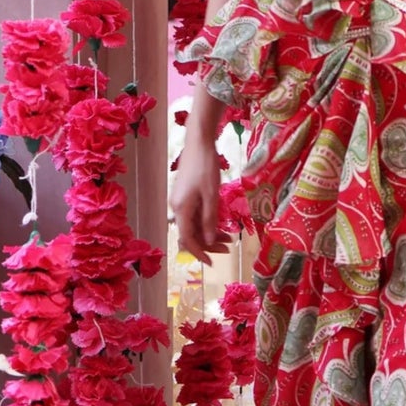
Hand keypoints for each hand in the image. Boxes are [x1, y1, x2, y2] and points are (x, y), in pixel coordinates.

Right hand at [170, 134, 228, 263]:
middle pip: (191, 233)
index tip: (212, 262)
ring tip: (228, 237)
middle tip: (228, 248)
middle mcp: (177, 207)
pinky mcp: (185, 194)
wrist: (199, 142)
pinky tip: (220, 222)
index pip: (188, 239)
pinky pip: (194, 214)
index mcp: (181, 209)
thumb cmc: (205, 167)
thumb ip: (210, 219)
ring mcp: (180, 200)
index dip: (200, 253)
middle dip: (209, 243)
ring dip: (209, 232)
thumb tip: (209, 240)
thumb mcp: (212, 195)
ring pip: (194, 224)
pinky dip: (206, 221)